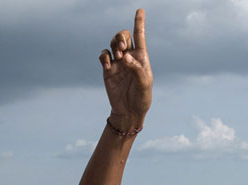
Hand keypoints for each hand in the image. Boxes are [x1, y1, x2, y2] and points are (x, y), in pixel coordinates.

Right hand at [99, 9, 151, 130]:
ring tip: (118, 57)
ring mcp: (117, 63)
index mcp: (141, 57)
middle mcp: (129, 57)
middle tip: (122, 49)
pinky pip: (103, 56)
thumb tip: (125, 57)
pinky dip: (104, 57)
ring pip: (112, 44)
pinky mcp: (107, 70)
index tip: (140, 10)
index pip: (140, 36)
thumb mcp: (144, 85)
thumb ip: (137, 70)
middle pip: (123, 36)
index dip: (139, 22)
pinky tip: (108, 66)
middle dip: (121, 37)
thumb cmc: (141, 98)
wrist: (129, 111)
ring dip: (114, 46)